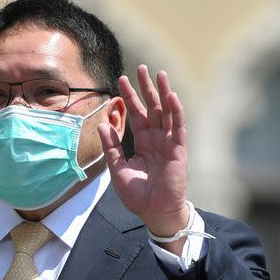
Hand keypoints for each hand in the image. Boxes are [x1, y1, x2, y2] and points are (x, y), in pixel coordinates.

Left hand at [97, 64, 189, 250]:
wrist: (154, 211)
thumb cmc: (137, 194)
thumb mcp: (118, 168)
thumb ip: (111, 146)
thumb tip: (101, 124)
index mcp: (142, 142)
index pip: (136, 114)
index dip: (129, 97)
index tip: (121, 79)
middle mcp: (156, 139)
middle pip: (152, 107)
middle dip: (146, 87)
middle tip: (141, 67)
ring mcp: (168, 142)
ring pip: (166, 111)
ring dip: (163, 92)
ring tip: (159, 73)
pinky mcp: (178, 150)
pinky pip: (178, 126)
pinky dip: (175, 111)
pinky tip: (171, 96)